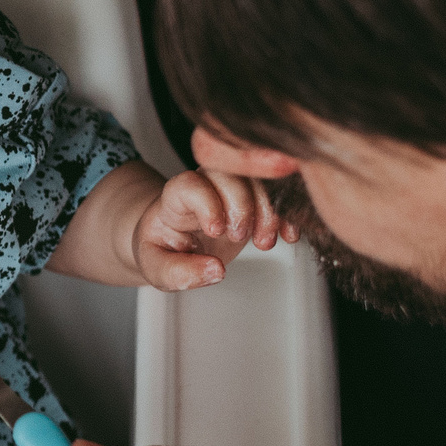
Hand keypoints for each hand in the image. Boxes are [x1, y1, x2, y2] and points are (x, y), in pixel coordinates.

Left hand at [130, 167, 286, 291]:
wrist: (174, 240)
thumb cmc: (163, 249)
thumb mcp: (158, 267)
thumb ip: (179, 272)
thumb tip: (214, 271)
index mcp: (174, 197)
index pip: (191, 184)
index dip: (207, 203)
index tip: (215, 231)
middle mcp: (205, 184)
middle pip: (229, 174)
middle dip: (242, 206)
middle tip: (240, 237)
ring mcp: (231, 187)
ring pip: (257, 178)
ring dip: (269, 210)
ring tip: (264, 243)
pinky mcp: (253, 196)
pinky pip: (277, 191)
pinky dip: (286, 212)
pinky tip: (288, 235)